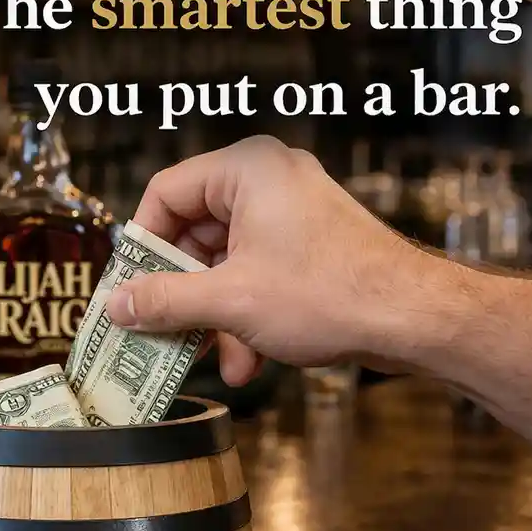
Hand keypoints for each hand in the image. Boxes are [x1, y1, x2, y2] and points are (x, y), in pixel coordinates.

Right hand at [106, 136, 431, 385]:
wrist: (414, 318)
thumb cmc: (328, 293)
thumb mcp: (229, 301)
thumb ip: (165, 300)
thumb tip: (116, 306)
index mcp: (245, 170)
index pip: (165, 194)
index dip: (141, 245)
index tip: (129, 289)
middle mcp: (267, 180)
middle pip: (194, 234)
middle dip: (183, 295)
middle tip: (161, 332)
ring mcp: (290, 212)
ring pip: (224, 262)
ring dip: (214, 316)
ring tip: (216, 360)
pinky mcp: (308, 244)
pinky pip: (255, 273)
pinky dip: (244, 314)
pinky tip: (247, 360)